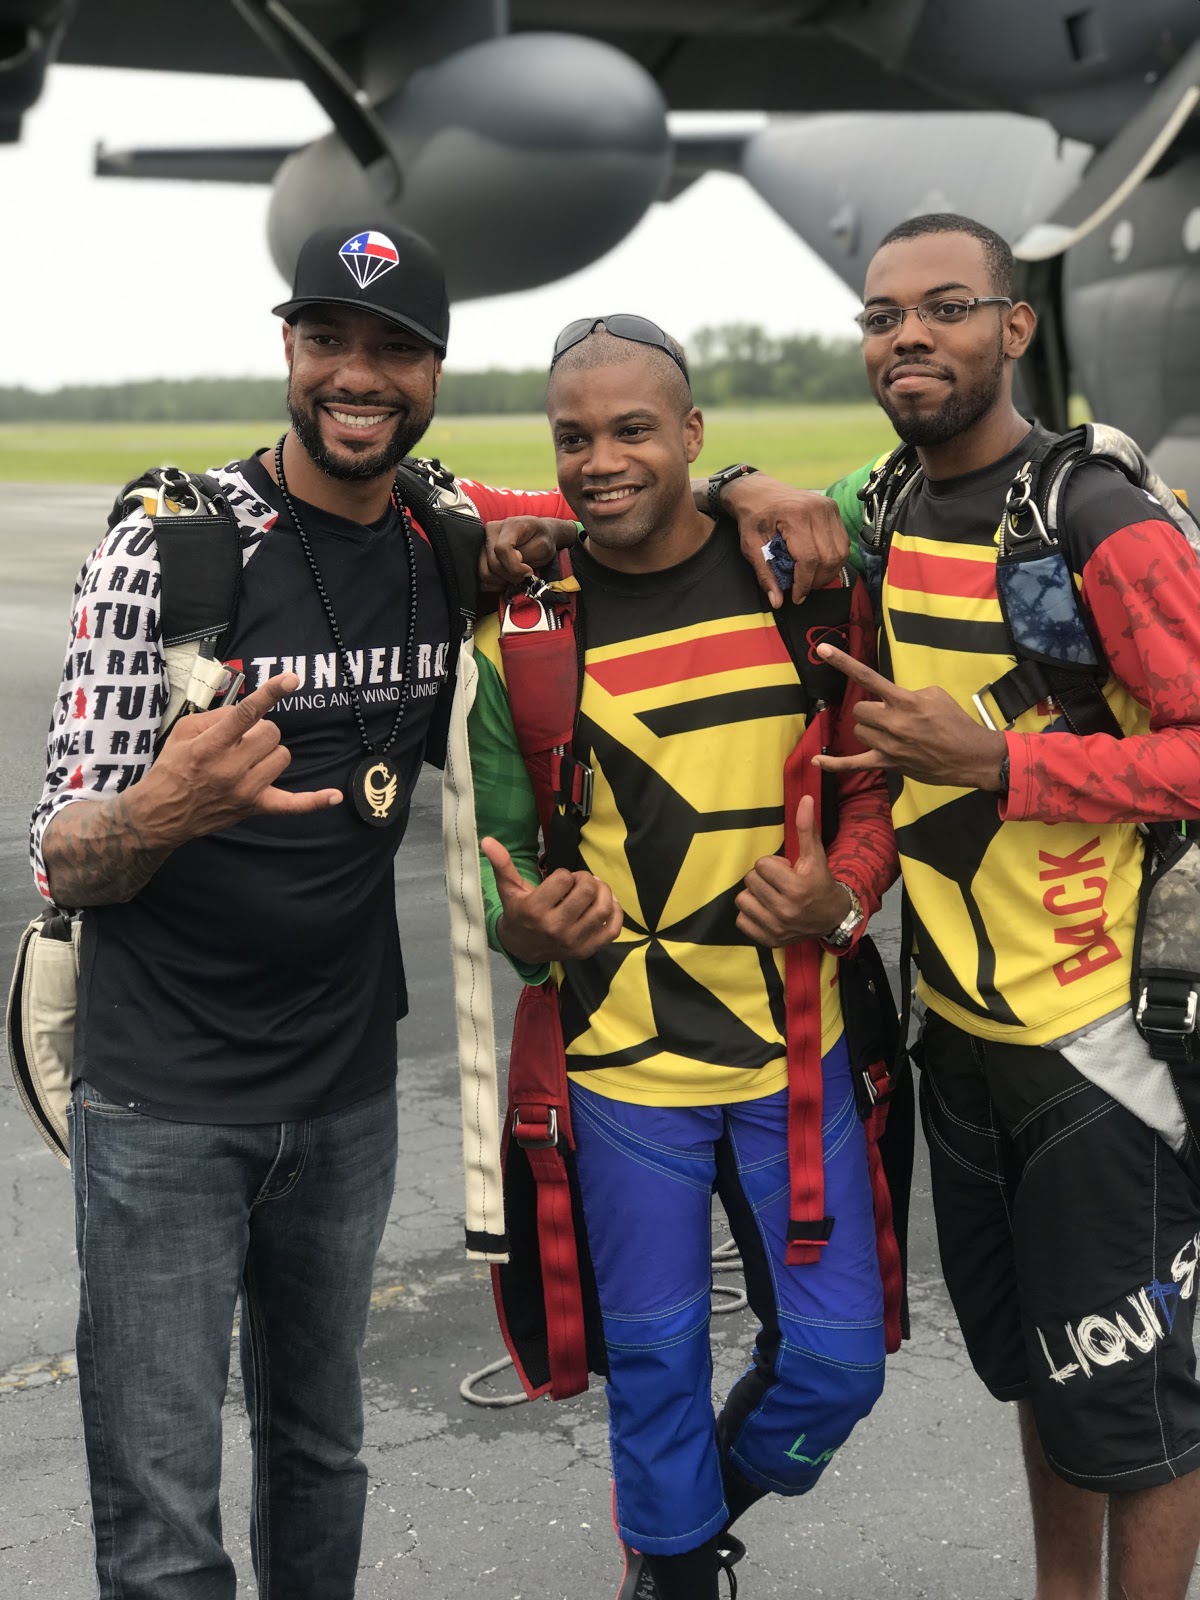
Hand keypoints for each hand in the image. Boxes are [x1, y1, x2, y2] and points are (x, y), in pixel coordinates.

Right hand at [135, 673, 342, 844]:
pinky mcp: (256, 807)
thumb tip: (248, 710)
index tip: (291, 679)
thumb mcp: (182, 732)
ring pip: (282, 756)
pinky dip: (314, 801)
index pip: (246, 714)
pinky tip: (334, 796)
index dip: (271, 694)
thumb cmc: (173, 768)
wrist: (161, 814)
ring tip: (247, 759)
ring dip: (269, 752)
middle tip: (239, 740)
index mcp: (210, 746)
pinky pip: (293, 805)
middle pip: (271, 733)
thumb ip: (217, 717)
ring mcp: (246, 790)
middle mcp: (231, 768)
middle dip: (259, 729)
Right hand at [479, 517, 579, 590]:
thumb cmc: (541, 539)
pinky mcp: (479, 554)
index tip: (528, 571)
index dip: (515, 566)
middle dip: (511, 576)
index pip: (502, 548)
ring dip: (502, 581)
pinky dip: (494, 583)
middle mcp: (491, 530)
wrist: (537, 534)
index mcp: (510, 525)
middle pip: (493, 564)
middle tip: (524, 576)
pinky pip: (481, 578)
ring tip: (515, 576)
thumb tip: (516, 560)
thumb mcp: (543, 546)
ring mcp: (483, 542)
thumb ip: (529, 553)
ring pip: (485, 572)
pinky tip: (506, 579)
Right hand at [482, 835, 621, 963]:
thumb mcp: (509, 889)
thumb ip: (502, 864)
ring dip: (603, 891)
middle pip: (586, 891)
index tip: (558, 880)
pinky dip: (616, 913)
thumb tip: (488, 840)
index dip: (564, 874)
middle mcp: (555, 928)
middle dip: (585, 879)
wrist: (522, 949)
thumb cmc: (518, 913)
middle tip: (579, 881)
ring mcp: (573, 941)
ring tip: (594, 889)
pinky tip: (608, 903)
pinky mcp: (587, 950)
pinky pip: (612, 930)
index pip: (563, 879)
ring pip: (603, 908)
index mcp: (535, 910)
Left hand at [722, 474, 849, 606]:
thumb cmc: (752, 517)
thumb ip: (765, 574)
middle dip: (817, 580)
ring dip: (828, 572)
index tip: (796, 597)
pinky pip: (842, 542)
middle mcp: (817, 510)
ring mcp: (829, 508)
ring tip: (810, 578)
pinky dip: (833, 558)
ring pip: (840, 552)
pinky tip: (818, 564)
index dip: (804, 583)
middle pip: (829, 558)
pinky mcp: (833, 509)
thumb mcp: (751, 546)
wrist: (757, 491)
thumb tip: (778, 601)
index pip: (809, 559)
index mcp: (795, 516)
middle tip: (802, 588)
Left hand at [735, 795, 850, 945]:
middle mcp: (785, 910)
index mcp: (796, 888)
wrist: (833, 918)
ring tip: (771, 896)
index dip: (772, 864)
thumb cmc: (820, 883)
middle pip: (750, 881)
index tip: (786, 871)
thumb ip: (806, 828)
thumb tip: (804, 798)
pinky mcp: (769, 940)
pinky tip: (766, 910)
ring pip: (742, 899)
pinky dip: (750, 914)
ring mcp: (776, 928)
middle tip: (779, 884)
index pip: (761, 865)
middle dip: (763, 878)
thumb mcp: (815, 856)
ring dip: (754, 895)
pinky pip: (741, 920)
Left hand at [811, 644, 1007, 788]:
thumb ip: (907, 694)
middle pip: (859, 710)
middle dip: (869, 710)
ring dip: (869, 730)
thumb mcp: (935, 695)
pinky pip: (854, 764)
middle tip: (888, 715)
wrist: (970, 756)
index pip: (867, 676)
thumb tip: (891, 701)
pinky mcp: (888, 764)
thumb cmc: (955, 723)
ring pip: (859, 732)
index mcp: (904, 700)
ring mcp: (888, 745)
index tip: (823, 649)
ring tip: (891, 734)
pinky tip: (817, 760)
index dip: (843, 662)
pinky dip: (834, 764)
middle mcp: (893, 722)